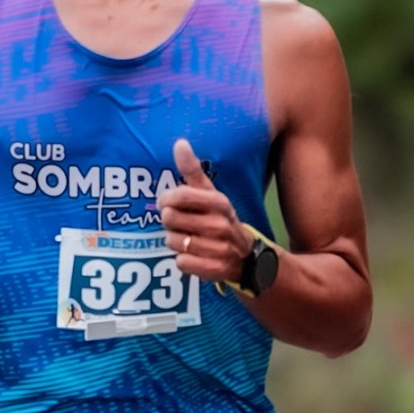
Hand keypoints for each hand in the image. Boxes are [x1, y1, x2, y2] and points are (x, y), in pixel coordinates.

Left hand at [157, 137, 252, 283]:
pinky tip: (195, 256)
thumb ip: (192, 170)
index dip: (166, 200)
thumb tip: (179, 143)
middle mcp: (220, 225)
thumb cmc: (220, 219)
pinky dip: (183, 261)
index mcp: (219, 202)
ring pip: (173, 242)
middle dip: (170, 223)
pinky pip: (181, 263)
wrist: (247, 256)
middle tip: (182, 224)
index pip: (179, 196)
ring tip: (189, 240)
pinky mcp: (215, 269)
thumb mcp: (210, 193)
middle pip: (170, 219)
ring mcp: (219, 248)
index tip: (166, 203)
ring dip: (175, 242)